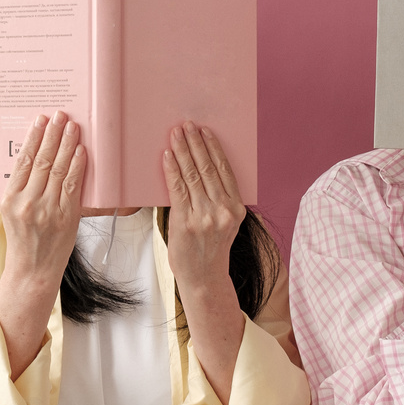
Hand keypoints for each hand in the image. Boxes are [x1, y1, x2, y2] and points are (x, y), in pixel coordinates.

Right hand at [0, 111, 85, 290]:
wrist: (33, 271)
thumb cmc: (23, 239)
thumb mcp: (11, 212)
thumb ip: (21, 187)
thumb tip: (35, 155)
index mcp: (10, 199)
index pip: (22, 161)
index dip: (33, 138)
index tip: (40, 120)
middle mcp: (28, 203)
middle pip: (42, 161)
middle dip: (53, 134)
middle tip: (60, 115)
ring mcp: (48, 210)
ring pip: (58, 169)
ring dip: (67, 144)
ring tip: (72, 126)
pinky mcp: (67, 218)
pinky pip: (72, 186)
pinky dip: (77, 166)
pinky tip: (80, 150)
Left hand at [162, 122, 246, 295]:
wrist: (204, 279)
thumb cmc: (210, 250)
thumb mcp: (223, 223)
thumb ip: (216, 199)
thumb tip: (198, 168)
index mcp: (236, 208)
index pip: (224, 170)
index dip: (213, 148)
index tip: (205, 131)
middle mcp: (223, 210)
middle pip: (208, 168)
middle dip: (195, 143)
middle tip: (186, 125)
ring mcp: (205, 216)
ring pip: (192, 175)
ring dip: (182, 151)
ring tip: (175, 134)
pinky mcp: (186, 222)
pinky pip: (177, 189)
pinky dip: (172, 170)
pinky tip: (167, 156)